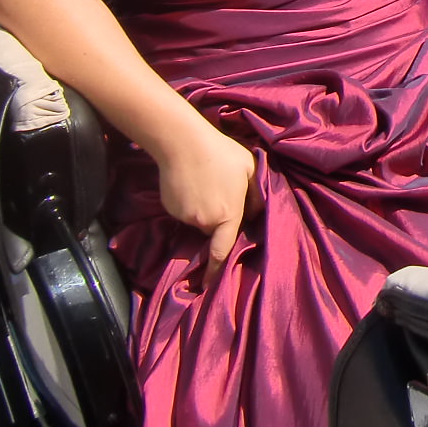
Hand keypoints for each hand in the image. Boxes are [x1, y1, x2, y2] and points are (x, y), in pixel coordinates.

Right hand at [153, 116, 256, 284]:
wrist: (182, 142)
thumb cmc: (222, 153)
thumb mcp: (250, 169)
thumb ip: (256, 194)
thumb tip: (256, 213)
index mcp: (227, 215)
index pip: (223, 250)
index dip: (217, 270)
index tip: (211, 284)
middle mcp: (204, 221)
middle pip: (213, 229)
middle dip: (218, 219)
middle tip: (220, 193)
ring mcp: (185, 215)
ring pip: (198, 219)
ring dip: (203, 208)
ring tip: (206, 182)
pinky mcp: (170, 207)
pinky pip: (183, 210)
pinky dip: (188, 202)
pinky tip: (190, 182)